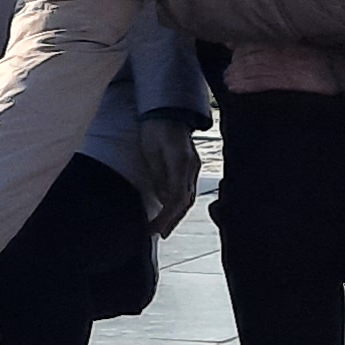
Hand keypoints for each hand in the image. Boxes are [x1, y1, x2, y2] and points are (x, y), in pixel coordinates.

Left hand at [135, 115, 204, 237]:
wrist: (167, 110)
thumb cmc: (154, 128)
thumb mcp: (151, 151)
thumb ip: (158, 175)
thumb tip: (163, 199)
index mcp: (181, 163)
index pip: (178, 198)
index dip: (167, 217)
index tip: (155, 229)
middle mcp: (192, 167)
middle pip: (185, 201)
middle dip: (172, 220)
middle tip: (158, 234)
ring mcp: (194, 167)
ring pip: (188, 197)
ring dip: (176, 214)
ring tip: (162, 228)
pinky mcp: (191, 166)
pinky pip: (186, 189)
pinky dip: (177, 203)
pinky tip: (168, 210)